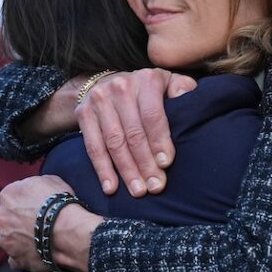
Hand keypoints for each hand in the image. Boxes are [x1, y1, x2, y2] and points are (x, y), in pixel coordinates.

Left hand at [0, 174, 74, 271]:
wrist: (67, 232)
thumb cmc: (61, 204)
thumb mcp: (52, 180)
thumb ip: (36, 184)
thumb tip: (37, 188)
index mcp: (8, 195)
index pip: (14, 195)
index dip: (28, 200)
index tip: (39, 204)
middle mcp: (1, 217)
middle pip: (8, 217)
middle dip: (20, 219)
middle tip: (40, 221)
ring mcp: (6, 241)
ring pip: (10, 238)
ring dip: (21, 238)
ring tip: (41, 239)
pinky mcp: (16, 259)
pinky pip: (16, 259)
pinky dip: (24, 257)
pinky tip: (37, 253)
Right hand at [76, 68, 195, 196]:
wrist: (110, 81)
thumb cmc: (149, 90)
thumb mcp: (170, 83)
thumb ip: (182, 89)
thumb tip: (188, 100)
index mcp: (146, 79)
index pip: (152, 115)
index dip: (159, 141)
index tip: (166, 164)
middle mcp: (120, 86)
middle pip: (133, 133)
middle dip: (145, 163)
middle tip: (155, 186)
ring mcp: (99, 100)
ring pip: (114, 142)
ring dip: (126, 170)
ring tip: (138, 191)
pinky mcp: (83, 113)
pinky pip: (93, 146)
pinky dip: (102, 169)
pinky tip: (111, 188)